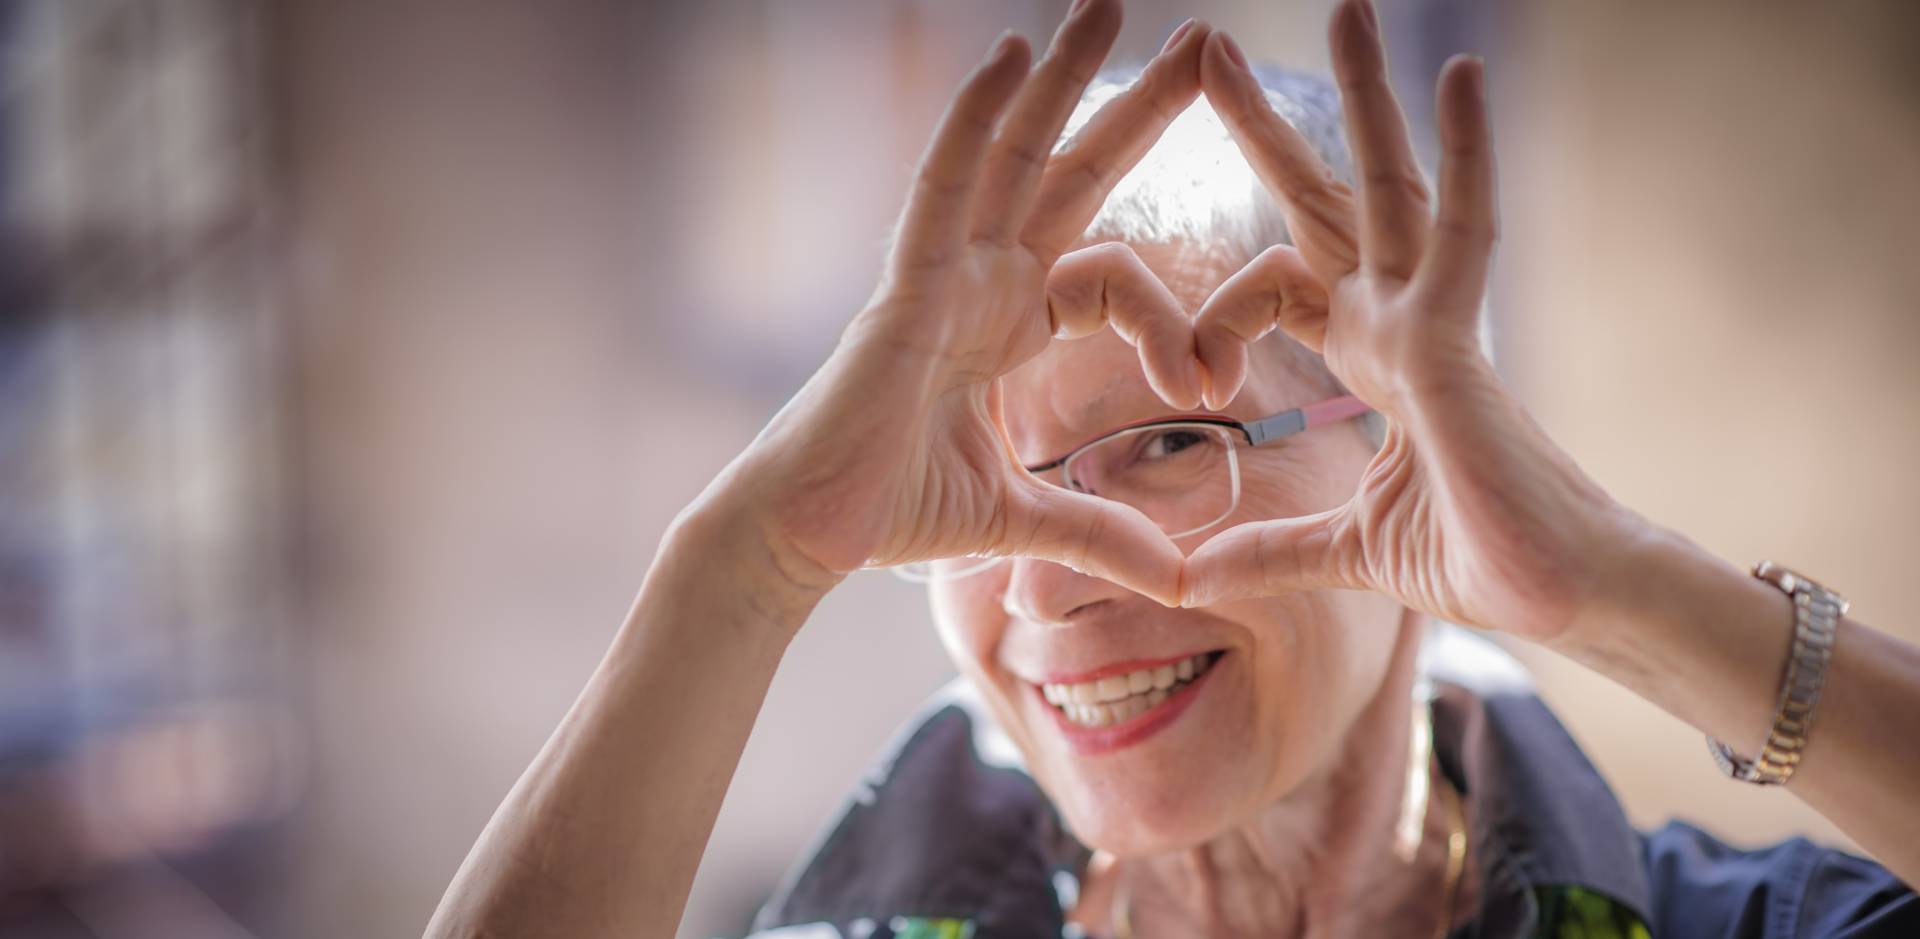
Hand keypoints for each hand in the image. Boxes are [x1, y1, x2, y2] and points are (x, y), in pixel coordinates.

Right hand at [712, 4, 1214, 608]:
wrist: (807, 538)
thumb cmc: (890, 513)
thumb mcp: (1023, 518)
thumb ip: (1101, 532)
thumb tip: (1179, 576)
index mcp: (1009, 323)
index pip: (1112, 273)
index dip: (1172, 315)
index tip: (1213, 379)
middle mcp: (980, 281)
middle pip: (1070, 171)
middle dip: (1136, 107)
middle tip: (1203, 40)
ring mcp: (940, 273)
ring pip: (1010, 154)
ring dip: (1059, 76)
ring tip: (1108, 3)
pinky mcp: (903, 286)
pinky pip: (942, 186)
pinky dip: (974, 120)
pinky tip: (1007, 55)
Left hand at [1180, 0, 1642, 641]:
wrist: (1566, 601)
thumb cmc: (1479, 561)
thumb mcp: (1340, 550)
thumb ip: (1266, 550)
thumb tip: (1186, 577)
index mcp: (1371, 357)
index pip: (1276, 287)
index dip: (1214, 315)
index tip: (1183, 380)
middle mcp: (1399, 322)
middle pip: (1323, 202)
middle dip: (1268, 130)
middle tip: (1216, 50)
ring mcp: (1432, 323)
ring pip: (1391, 186)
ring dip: (1365, 98)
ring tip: (1348, 8)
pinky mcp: (1461, 343)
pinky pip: (1463, 229)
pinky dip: (1466, 151)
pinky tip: (1458, 71)